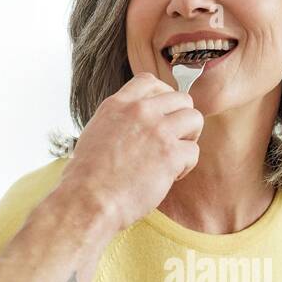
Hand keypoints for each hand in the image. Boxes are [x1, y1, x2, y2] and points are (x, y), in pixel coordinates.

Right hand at [60, 73, 202, 230]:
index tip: (163, 114)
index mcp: (118, 105)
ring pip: (195, 118)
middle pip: (181, 98)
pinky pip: (194, 151)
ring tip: (175, 157)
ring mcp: (158, 131)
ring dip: (189, 138)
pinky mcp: (171, 154)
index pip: (149, 82)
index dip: (163, 96)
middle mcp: (140, 112)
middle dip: (182, 119)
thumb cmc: (86, 178)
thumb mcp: (95, 134)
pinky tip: (170, 177)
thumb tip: (130, 127)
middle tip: (173, 141)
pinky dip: (186, 166)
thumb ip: (117, 122)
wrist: (89, 200)